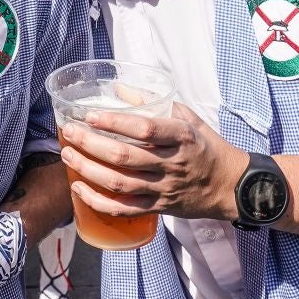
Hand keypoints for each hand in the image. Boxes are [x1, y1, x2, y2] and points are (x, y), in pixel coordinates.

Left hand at [59, 103, 245, 221]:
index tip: (91, 115)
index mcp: (182, 138)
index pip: (145, 129)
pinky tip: (79, 189)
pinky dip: (98, 201)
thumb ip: (157, 104)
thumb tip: (121, 90)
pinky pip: (124, 208)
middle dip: (91, 144)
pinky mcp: (159, 207)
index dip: (115, 123)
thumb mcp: (191, 119)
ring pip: (120, 183)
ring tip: (67, 155)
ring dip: (88, 170)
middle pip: (125, 157)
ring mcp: (165, 189)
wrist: (231, 187)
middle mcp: (172, 164)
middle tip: (71, 133)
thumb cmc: (207, 148)